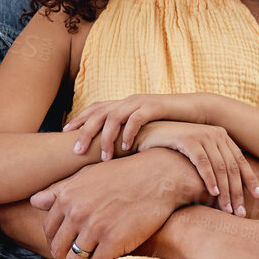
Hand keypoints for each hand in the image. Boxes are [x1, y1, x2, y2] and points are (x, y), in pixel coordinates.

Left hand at [28, 151, 196, 258]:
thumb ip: (59, 191)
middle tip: (81, 255)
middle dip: (67, 255)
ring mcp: (95, 227)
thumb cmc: (122, 175)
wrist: (158, 176)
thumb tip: (34, 201)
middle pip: (58, 248)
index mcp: (67, 196)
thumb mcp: (86, 176)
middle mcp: (77, 212)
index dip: (58, 239)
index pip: (49, 230)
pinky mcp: (114, 240)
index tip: (70, 242)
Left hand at [63, 93, 196, 159]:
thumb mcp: (142, 130)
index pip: (94, 109)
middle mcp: (127, 101)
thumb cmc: (167, 125)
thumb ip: (125, 136)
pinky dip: (129, 133)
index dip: (78, 119)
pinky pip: (137, 118)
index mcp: (122, 104)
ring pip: (115, 117)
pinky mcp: (155, 106)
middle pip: (99, 113)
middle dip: (85, 132)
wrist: (195, 111)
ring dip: (107, 137)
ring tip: (104, 157)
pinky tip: (126, 148)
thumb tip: (107, 153)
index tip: (63, 134)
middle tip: (76, 151)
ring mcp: (140, 102)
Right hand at [133, 121, 258, 217]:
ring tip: (228, 210)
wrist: (146, 134)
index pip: (240, 161)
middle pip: (232, 167)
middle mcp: (216, 133)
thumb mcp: (196, 154)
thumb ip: (212, 164)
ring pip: (220, 167)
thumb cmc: (171, 149)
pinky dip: (209, 179)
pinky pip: (203, 162)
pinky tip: (213, 193)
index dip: (251, 180)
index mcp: (221, 136)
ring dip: (226, 191)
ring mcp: (202, 134)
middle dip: (238, 192)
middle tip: (240, 213)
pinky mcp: (187, 138)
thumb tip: (227, 188)